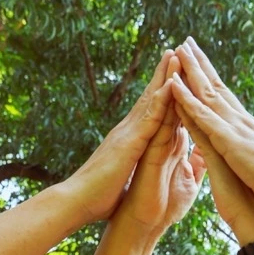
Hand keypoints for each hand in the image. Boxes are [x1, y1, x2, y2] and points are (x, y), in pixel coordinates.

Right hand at [59, 50, 176, 222]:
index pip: (150, 113)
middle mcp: (127, 131)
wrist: (77, 203)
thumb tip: (135, 172)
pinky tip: (172, 83)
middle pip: (150, 98)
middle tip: (176, 51)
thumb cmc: (98, 198)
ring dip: (164, 76)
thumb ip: (132, 170)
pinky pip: (150, 118)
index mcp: (129, 141)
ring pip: (151, 100)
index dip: (161, 93)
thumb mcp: (123, 180)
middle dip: (163, 74)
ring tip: (176, 54)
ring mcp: (128, 134)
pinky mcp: (130, 143)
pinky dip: (161, 99)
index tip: (173, 76)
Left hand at [169, 38, 253, 216]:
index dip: (211, 80)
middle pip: (216, 87)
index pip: (226, 99)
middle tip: (186, 42)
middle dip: (200, 64)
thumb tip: (247, 154)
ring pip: (207, 95)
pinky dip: (188, 100)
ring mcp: (235, 130)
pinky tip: (174, 84)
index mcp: (247, 131)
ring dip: (191, 71)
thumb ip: (249, 157)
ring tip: (178, 49)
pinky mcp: (229, 142)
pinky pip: (203, 117)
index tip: (200, 62)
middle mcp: (241, 123)